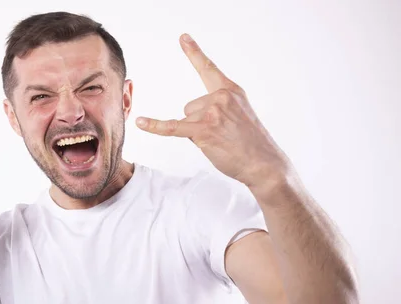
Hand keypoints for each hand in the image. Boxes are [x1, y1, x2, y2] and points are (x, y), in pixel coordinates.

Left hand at [136, 33, 291, 188]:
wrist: (263, 162)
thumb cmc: (251, 143)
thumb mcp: (239, 115)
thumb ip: (218, 107)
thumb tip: (193, 116)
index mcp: (231, 90)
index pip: (208, 69)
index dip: (194, 53)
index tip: (183, 37)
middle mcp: (221, 97)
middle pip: (190, 107)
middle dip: (199, 124)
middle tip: (222, 135)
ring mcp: (212, 112)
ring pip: (186, 120)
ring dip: (197, 134)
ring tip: (219, 142)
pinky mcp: (203, 130)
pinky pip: (173, 127)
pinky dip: (156, 126)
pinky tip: (142, 123)